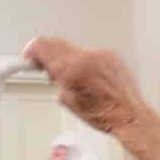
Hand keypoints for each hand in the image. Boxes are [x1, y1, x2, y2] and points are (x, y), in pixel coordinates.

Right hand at [23, 37, 159, 159]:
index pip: (42, 45)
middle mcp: (86, 57)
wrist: (130, 115)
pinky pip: (90, 54)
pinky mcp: (111, 56)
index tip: (30, 58)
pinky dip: (85, 62)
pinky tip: (89, 77)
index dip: (32, 51)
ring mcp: (100, 55)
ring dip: (68, 60)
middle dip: (48, 55)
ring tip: (72, 77)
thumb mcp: (68, 100)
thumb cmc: (103, 115)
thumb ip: (55, 79)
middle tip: (47, 68)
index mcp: (71, 69)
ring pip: (74, 49)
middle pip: (56, 43)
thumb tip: (48, 69)